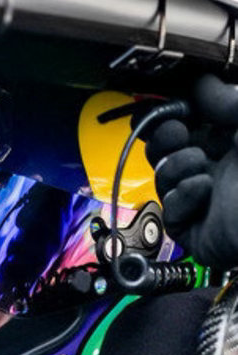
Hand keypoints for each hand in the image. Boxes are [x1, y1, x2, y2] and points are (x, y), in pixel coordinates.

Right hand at [145, 74, 237, 267]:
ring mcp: (204, 199)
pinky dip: (182, 197)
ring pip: (164, 178)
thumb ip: (230, 100)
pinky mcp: (193, 229)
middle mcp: (217, 169)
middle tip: (174, 132)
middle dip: (164, 138)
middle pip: (169, 150)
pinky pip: (170, 210)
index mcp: (233, 142)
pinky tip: (203, 192)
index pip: (193, 123)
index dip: (174, 112)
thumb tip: (204, 85)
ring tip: (199, 164)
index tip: (163, 102)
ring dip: (175, 166)